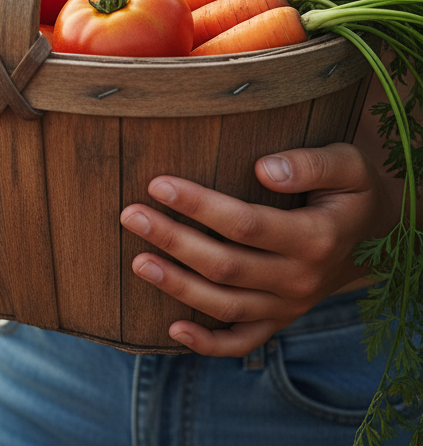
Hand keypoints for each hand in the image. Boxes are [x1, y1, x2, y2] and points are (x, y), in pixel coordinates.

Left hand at [119, 142, 399, 355]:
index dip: (200, 206)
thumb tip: (264, 169)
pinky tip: (173, 329)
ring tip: (137, 261)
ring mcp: (289, 304)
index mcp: (316, 238)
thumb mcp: (348, 165)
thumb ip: (309, 164)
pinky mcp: (280, 319)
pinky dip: (209, 344)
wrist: (377, 233)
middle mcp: (301, 279)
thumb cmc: (352, 188)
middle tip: (130, 214)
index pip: (246, 225)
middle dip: (173, 240)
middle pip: (227, 266)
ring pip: (227, 305)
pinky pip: (244, 341)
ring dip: (178, 286)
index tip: (158, 183)